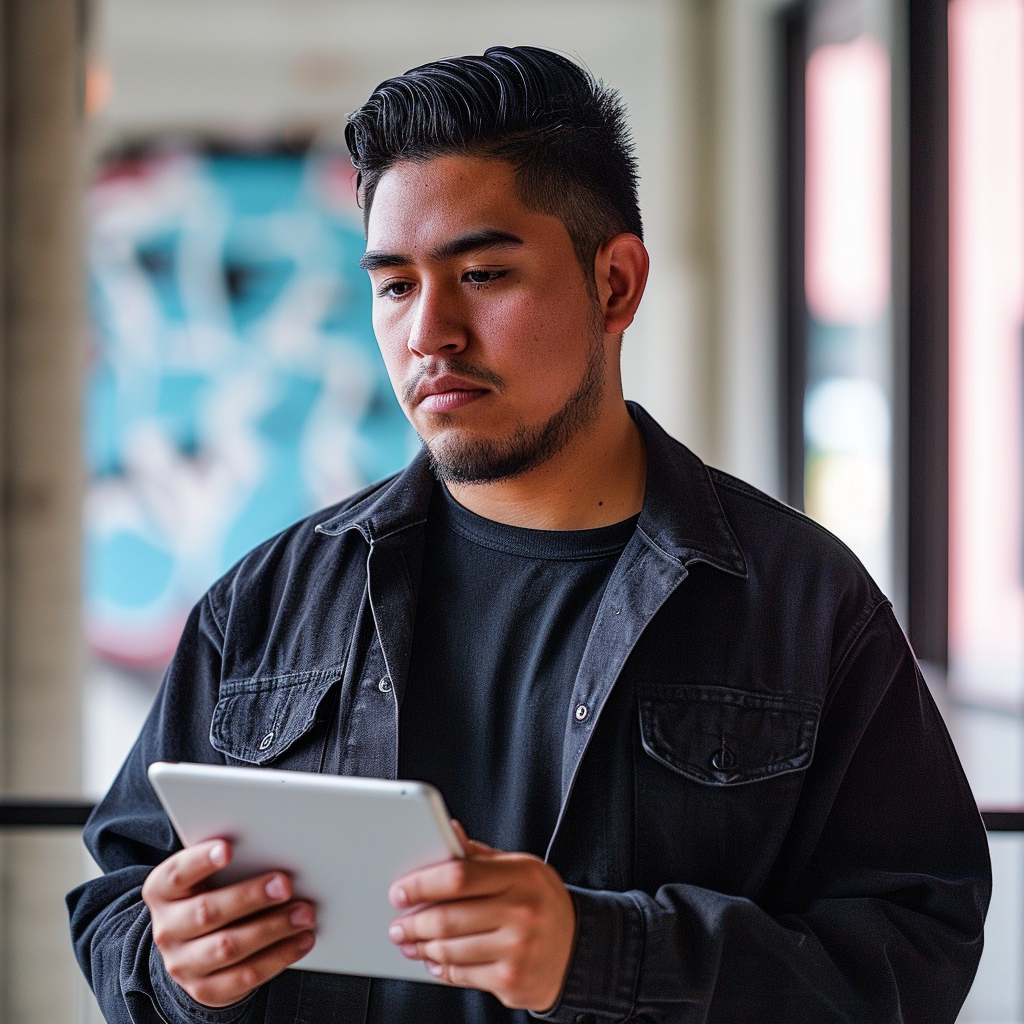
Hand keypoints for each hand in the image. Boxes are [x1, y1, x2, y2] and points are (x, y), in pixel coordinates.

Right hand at [141, 839, 316, 1007]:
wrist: (192, 948)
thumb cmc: (209, 896)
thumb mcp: (206, 877)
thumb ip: (230, 865)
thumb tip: (273, 850)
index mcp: (162, 891)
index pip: (177, 873)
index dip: (200, 861)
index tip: (228, 849)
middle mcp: (167, 929)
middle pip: (207, 911)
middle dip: (250, 897)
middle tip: (285, 885)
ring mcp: (183, 964)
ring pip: (229, 947)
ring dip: (272, 928)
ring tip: (304, 914)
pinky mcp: (206, 989)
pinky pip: (245, 976)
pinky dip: (279, 957)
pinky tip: (301, 940)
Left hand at [386, 823, 575, 1011]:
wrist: (578, 948)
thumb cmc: (541, 902)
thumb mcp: (520, 868)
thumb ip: (480, 856)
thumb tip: (449, 832)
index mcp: (520, 876)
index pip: (459, 876)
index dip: (422, 884)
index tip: (401, 891)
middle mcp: (521, 912)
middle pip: (448, 918)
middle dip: (414, 922)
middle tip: (398, 923)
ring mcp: (517, 949)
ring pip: (450, 950)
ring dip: (421, 947)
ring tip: (411, 942)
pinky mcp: (512, 980)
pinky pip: (463, 975)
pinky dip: (441, 969)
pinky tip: (435, 960)